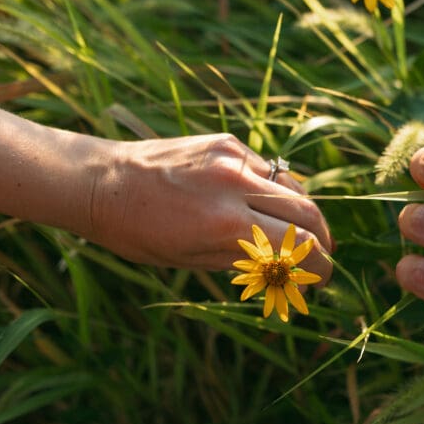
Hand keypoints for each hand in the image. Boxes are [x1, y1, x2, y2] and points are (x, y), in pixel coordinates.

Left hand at [89, 134, 332, 280]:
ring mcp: (233, 158)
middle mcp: (236, 184)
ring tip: (301, 235)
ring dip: (303, 214)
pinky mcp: (227, 143)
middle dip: (321, 240)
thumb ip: (245, 259)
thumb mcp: (191, 259)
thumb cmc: (138, 232)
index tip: (320, 280)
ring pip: (292, 187)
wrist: (102, 182)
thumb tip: (284, 268)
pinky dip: (276, 192)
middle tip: (320, 259)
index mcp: (226, 224)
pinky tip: (268, 207)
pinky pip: (268, 170)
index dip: (319, 266)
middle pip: (307, 212)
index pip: (298, 245)